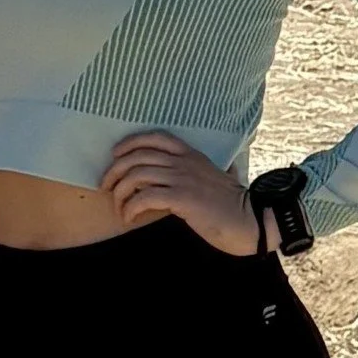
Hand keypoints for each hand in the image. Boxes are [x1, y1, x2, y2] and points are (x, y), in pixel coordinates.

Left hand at [98, 131, 275, 255]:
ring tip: (119, 208)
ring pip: (137, 176)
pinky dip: (130, 207)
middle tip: (107, 188)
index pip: (155, 137)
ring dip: (120, 193)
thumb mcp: (215, 178)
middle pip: (137, 156)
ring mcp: (183, 178)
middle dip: (114, 171)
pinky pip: (144, 197)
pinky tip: (130, 217)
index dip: (130, 143)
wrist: (250, 220)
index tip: (116, 156)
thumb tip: (202, 173)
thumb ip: (200, 171)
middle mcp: (184, 162)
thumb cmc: (231, 205)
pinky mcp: (182, 198)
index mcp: (191, 155)